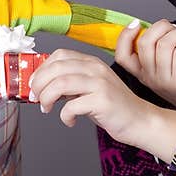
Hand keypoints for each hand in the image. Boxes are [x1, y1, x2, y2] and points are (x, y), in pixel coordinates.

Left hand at [29, 49, 156, 146]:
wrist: (140, 120)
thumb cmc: (112, 106)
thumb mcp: (90, 87)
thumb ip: (71, 82)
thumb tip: (42, 85)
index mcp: (91, 62)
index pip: (59, 55)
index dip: (42, 69)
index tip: (35, 83)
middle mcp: (96, 68)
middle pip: (56, 68)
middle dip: (39, 84)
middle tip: (37, 98)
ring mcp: (100, 83)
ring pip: (60, 83)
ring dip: (47, 98)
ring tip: (47, 108)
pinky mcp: (102, 101)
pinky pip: (72, 106)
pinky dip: (64, 116)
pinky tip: (69, 120)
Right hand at [115, 19, 175, 109]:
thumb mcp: (164, 69)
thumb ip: (157, 51)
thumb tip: (159, 27)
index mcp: (141, 73)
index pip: (122, 56)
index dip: (125, 36)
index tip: (136, 24)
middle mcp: (149, 78)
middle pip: (145, 43)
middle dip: (161, 26)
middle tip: (174, 28)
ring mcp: (162, 81)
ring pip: (164, 44)